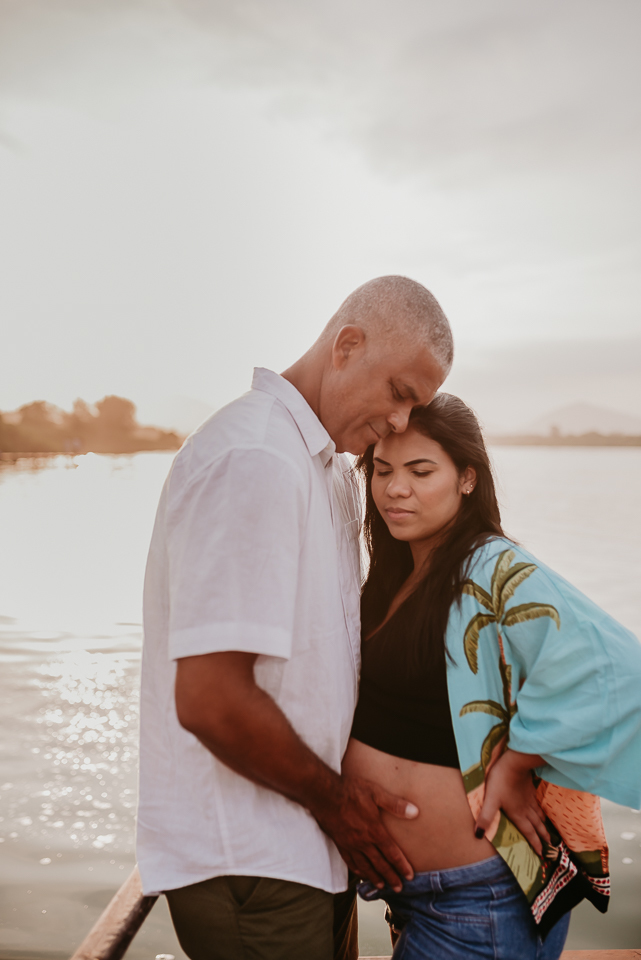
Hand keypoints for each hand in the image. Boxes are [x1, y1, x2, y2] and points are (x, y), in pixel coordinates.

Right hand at [312, 776, 418, 891]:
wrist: (324, 793)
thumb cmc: (351, 790)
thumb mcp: (376, 793)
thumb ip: (395, 804)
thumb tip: (415, 812)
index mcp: (374, 830)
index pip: (392, 853)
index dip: (402, 866)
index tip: (410, 877)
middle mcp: (363, 842)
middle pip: (380, 864)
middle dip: (391, 877)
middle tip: (399, 888)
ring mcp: (350, 844)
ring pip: (365, 866)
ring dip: (375, 877)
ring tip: (382, 887)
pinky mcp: (339, 843)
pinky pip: (350, 861)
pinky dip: (357, 870)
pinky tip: (360, 874)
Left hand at [475, 749, 549, 855]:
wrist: (514, 762)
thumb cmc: (501, 781)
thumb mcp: (490, 800)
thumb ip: (485, 817)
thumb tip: (478, 835)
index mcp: (518, 814)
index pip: (528, 832)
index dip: (535, 844)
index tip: (542, 854)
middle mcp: (526, 809)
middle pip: (536, 825)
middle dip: (542, 837)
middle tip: (550, 846)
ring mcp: (529, 799)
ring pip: (538, 815)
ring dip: (543, 825)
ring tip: (547, 831)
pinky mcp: (529, 789)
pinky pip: (537, 804)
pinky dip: (541, 811)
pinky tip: (540, 810)